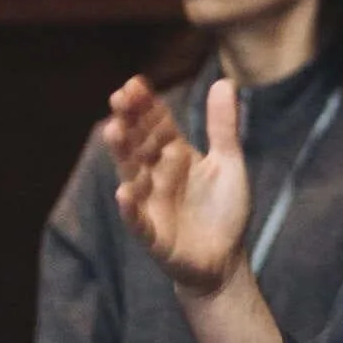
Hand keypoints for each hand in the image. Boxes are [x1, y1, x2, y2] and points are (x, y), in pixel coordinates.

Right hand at [105, 76, 251, 297]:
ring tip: (113, 130)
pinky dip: (131, 209)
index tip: (135, 84)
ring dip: (122, 155)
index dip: (146, 105)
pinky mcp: (154, 236)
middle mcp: (157, 175)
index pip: (156, 125)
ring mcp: (152, 204)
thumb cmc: (224, 210)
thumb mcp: (229, 163)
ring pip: (132, 175)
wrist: (226, 261)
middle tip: (119, 97)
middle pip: (139, 144)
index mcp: (175, 155)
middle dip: (129, 121)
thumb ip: (223, 126)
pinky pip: (139, 222)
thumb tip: (224, 81)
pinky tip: (123, 193)